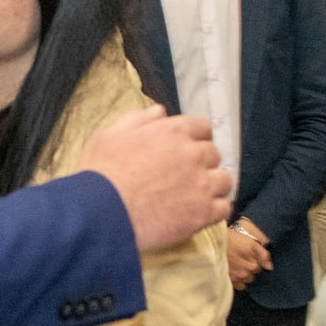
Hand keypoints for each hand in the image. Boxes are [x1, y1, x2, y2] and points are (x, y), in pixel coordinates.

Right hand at [79, 106, 233, 252]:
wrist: (101, 213)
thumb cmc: (100, 174)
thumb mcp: (109, 136)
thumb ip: (137, 119)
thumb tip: (159, 112)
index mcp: (173, 131)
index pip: (202, 127)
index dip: (194, 138)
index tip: (185, 149)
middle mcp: (193, 154)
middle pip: (213, 153)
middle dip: (202, 163)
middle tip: (183, 176)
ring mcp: (201, 184)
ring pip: (224, 180)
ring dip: (213, 186)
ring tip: (194, 196)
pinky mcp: (204, 212)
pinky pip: (224, 208)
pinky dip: (214, 210)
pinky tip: (199, 213)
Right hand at [226, 219, 272, 290]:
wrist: (211, 243)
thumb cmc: (232, 239)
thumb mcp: (251, 243)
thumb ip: (263, 255)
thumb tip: (269, 267)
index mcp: (253, 265)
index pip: (261, 268)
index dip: (256, 261)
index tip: (249, 255)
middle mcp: (245, 274)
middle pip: (253, 275)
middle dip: (249, 268)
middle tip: (242, 259)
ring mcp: (235, 279)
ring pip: (245, 281)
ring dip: (243, 275)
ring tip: (236, 265)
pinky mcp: (227, 280)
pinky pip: (237, 285)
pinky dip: (237, 280)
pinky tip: (232, 272)